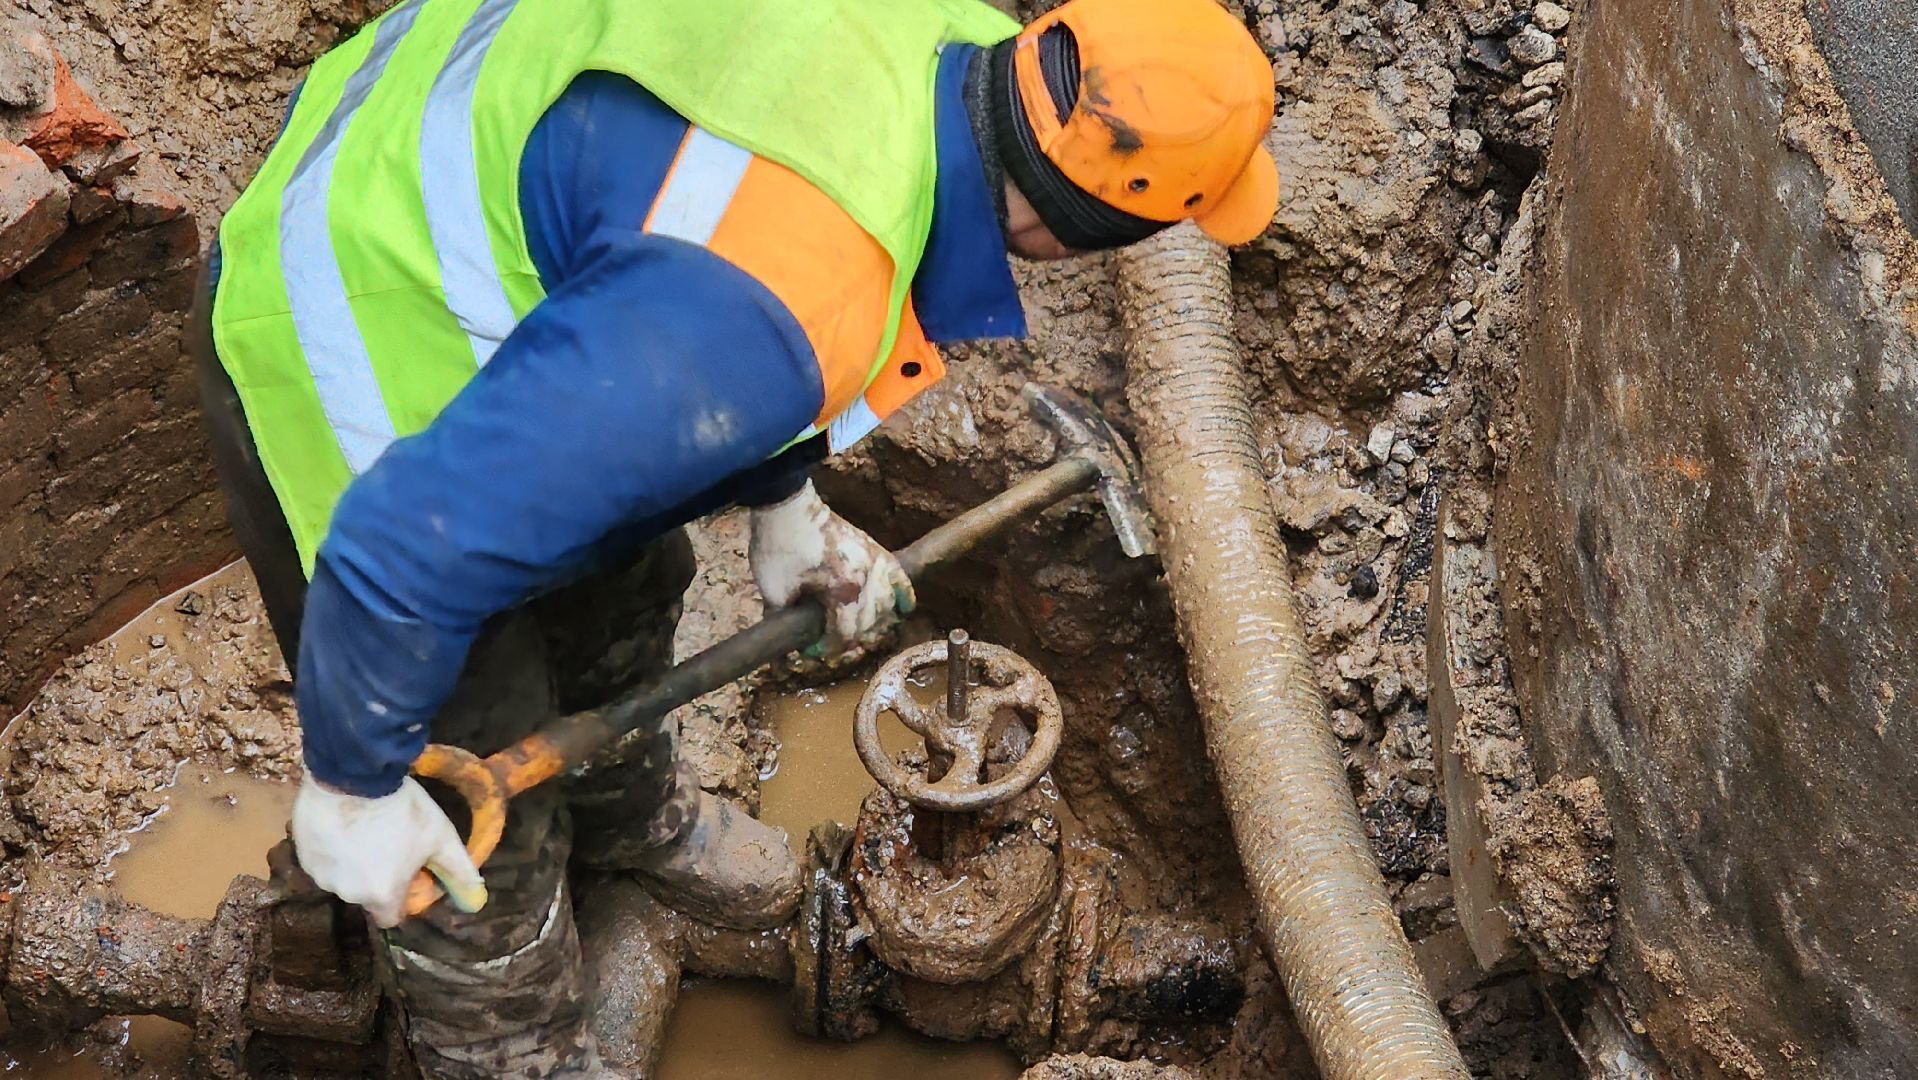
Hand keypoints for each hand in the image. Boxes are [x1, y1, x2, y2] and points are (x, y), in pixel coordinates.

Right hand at [290, 775, 487, 926]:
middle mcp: (347, 893)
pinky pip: (322, 858)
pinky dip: (333, 847)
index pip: (391, 915)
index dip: (401, 897)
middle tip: (389, 841)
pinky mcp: (302, 854)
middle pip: (366, 894)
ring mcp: (320, 874)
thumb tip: (477, 901)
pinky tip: (344, 823)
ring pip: (342, 876)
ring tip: (366, 828)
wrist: (353, 776)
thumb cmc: (402, 810)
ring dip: (353, 861)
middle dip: (378, 875)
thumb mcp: (441, 839)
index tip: (407, 872)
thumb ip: (459, 873)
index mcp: (381, 895)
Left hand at [750, 480, 914, 652]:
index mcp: (843, 591)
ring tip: (854, 626)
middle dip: (847, 638)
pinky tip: (902, 609)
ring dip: (873, 621)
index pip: (845, 635)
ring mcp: (874, 562)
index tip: (809, 651)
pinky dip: (903, 595)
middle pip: (868, 624)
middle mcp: (866, 579)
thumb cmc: (779, 546)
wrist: (786, 504)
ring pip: (888, 604)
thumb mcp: (773, 592)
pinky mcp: (874, 548)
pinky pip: (899, 578)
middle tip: (826, 640)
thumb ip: (786, 620)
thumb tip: (791, 641)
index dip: (827, 649)